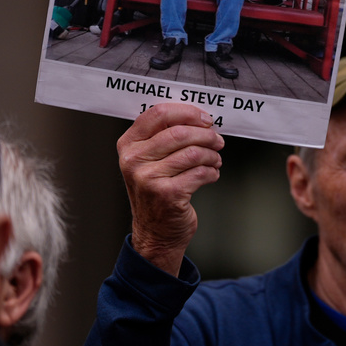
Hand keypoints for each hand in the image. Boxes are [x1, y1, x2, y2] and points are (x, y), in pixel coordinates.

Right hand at [118, 103, 224, 275]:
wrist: (154, 233)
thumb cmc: (156, 192)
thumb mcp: (149, 160)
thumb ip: (164, 136)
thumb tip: (198, 118)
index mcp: (128, 144)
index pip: (158, 113)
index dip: (187, 112)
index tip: (204, 118)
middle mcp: (134, 160)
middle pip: (180, 132)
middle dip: (206, 135)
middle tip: (217, 140)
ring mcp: (148, 178)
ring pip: (193, 152)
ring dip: (212, 155)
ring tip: (214, 159)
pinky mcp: (167, 194)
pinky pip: (200, 173)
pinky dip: (212, 172)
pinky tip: (210, 174)